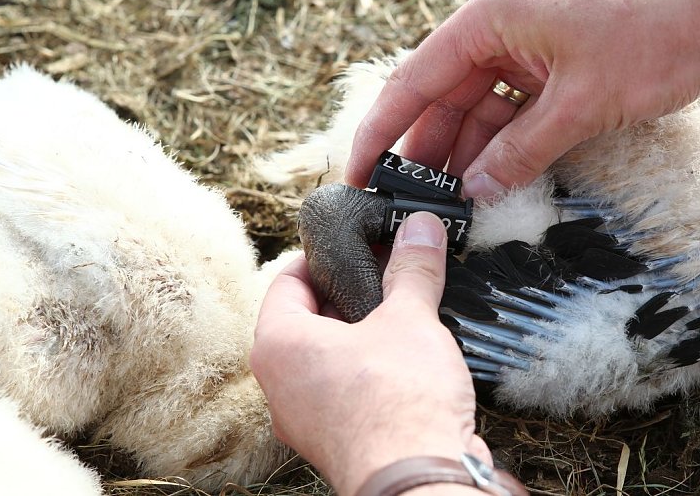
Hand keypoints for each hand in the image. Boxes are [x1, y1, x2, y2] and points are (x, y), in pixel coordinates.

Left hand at [250, 213, 488, 495]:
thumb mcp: (410, 319)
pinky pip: (346, 391)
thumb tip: (421, 229)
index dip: (322, 257)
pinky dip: (372, 370)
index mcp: (279, 345)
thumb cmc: (398, 402)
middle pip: (310, 319)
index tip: (354, 246)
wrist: (420, 481)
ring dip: (365, 334)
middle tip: (388, 273)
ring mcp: (307, 419)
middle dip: (352, 294)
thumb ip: (413, 270)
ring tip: (405, 312)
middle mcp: (281, 385)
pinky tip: (410, 359)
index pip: (287, 281)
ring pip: (330, 358)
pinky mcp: (337, 440)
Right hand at [344, 0, 699, 198]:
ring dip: (467, 153)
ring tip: (447, 204)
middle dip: (426, 151)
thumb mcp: (583, 102)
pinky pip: (516, 107)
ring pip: (481, 106)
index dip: (380, 131)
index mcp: (491, 17)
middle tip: (406, 205)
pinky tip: (492, 180)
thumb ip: (523, 150)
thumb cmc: (658, 28)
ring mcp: (531, 44)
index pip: (415, 80)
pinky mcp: (558, 61)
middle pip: (445, 97)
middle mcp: (501, 26)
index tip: (357, 174)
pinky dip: (505, 143)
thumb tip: (474, 191)